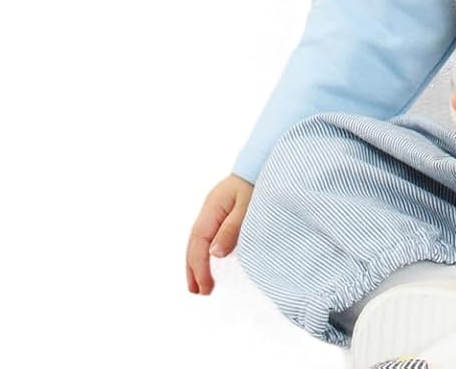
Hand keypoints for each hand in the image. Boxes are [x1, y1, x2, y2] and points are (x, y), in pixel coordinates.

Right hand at [185, 174, 252, 294]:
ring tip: (198, 285)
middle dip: (193, 268)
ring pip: (198, 240)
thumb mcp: (248, 207)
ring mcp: (214, 211)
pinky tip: (208, 263)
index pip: (198, 240)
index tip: (205, 287)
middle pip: (194, 242)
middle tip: (196, 292)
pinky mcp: (221, 213)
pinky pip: (207, 236)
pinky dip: (204, 253)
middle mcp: (209, 210)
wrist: (262, 163)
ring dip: (196, 262)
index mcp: (212, 208)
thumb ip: (232, 229)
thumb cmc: (257, 183)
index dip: (199, 266)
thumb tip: (214, 253)